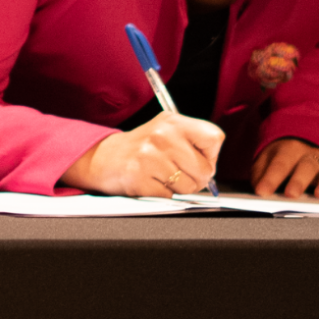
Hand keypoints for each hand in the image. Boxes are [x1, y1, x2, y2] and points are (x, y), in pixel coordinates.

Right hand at [61, 112, 223, 197]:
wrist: (103, 157)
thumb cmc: (141, 148)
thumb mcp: (166, 132)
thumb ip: (193, 143)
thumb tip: (213, 171)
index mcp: (172, 121)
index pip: (214, 138)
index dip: (210, 154)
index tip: (197, 157)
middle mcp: (162, 136)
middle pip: (205, 169)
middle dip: (196, 178)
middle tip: (177, 171)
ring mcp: (150, 157)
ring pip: (189, 186)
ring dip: (178, 187)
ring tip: (161, 175)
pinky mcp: (141, 179)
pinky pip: (170, 196)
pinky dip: (162, 194)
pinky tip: (150, 181)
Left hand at [251, 138, 318, 198]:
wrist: (311, 134)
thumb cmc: (286, 153)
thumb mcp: (269, 156)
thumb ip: (261, 172)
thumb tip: (258, 189)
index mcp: (289, 148)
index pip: (279, 164)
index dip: (270, 178)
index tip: (262, 192)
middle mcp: (310, 154)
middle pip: (304, 167)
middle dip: (298, 181)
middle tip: (291, 194)